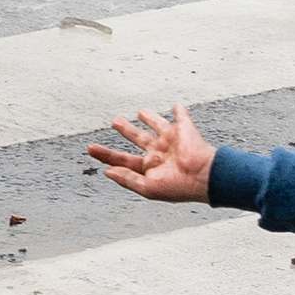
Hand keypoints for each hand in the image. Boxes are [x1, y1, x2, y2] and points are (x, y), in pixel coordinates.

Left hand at [86, 105, 215, 204]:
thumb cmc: (178, 186)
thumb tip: (107, 172)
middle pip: (138, 139)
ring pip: (157, 125)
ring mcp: (171, 140)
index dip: (106, 154)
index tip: (90, 148)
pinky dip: (179, 111)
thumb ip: (127, 179)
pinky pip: (182, 117)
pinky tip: (176, 107)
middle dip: (126, 130)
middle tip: (115, 121)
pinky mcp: (184, 129)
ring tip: (139, 112)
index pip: (123, 160)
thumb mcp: (148, 187)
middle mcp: (160, 153)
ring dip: (149, 117)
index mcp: (150, 168)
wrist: (204, 176)